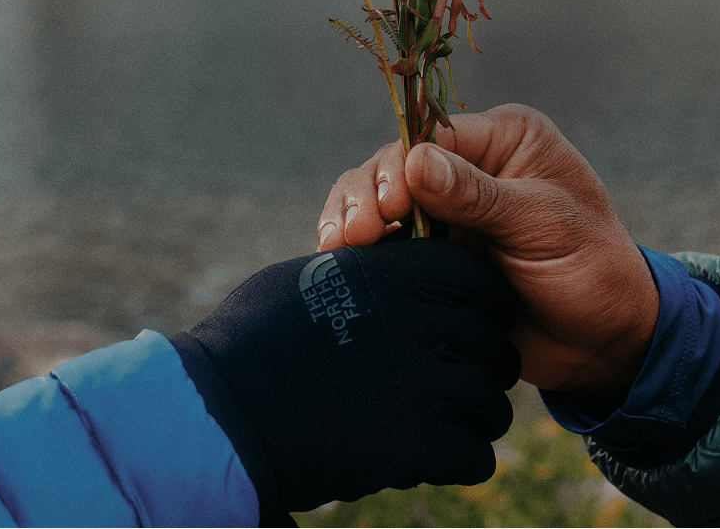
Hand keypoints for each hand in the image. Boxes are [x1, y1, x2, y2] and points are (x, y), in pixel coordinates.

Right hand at [171, 239, 519, 516]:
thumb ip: (366, 272)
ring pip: (490, 403)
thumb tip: (383, 261)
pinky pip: (473, 455)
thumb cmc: (255, 335)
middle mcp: (420, 322)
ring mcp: (420, 384)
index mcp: (399, 275)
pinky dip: (464, 458)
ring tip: (459, 422)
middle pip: (493, 345)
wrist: (225, 408)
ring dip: (479, 415)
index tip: (475, 320)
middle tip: (470, 378)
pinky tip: (442, 456)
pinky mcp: (414, 444)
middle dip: (489, 364)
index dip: (486, 305)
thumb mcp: (314, 277)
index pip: (481, 283)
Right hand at [318, 104, 658, 394]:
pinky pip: (384, 242)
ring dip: (353, 219)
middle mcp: (468, 165)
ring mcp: (446, 210)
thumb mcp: (541, 223)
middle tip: (356, 235)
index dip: (399, 168)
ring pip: (378, 200)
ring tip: (339, 248)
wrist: (602, 343)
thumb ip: (479, 195)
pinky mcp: (431, 252)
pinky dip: (361, 251)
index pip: (432, 136)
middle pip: (394, 164)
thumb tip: (414, 163)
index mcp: (503, 139)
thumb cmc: (591, 269)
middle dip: (367, 195)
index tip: (387, 208)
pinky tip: (343, 265)